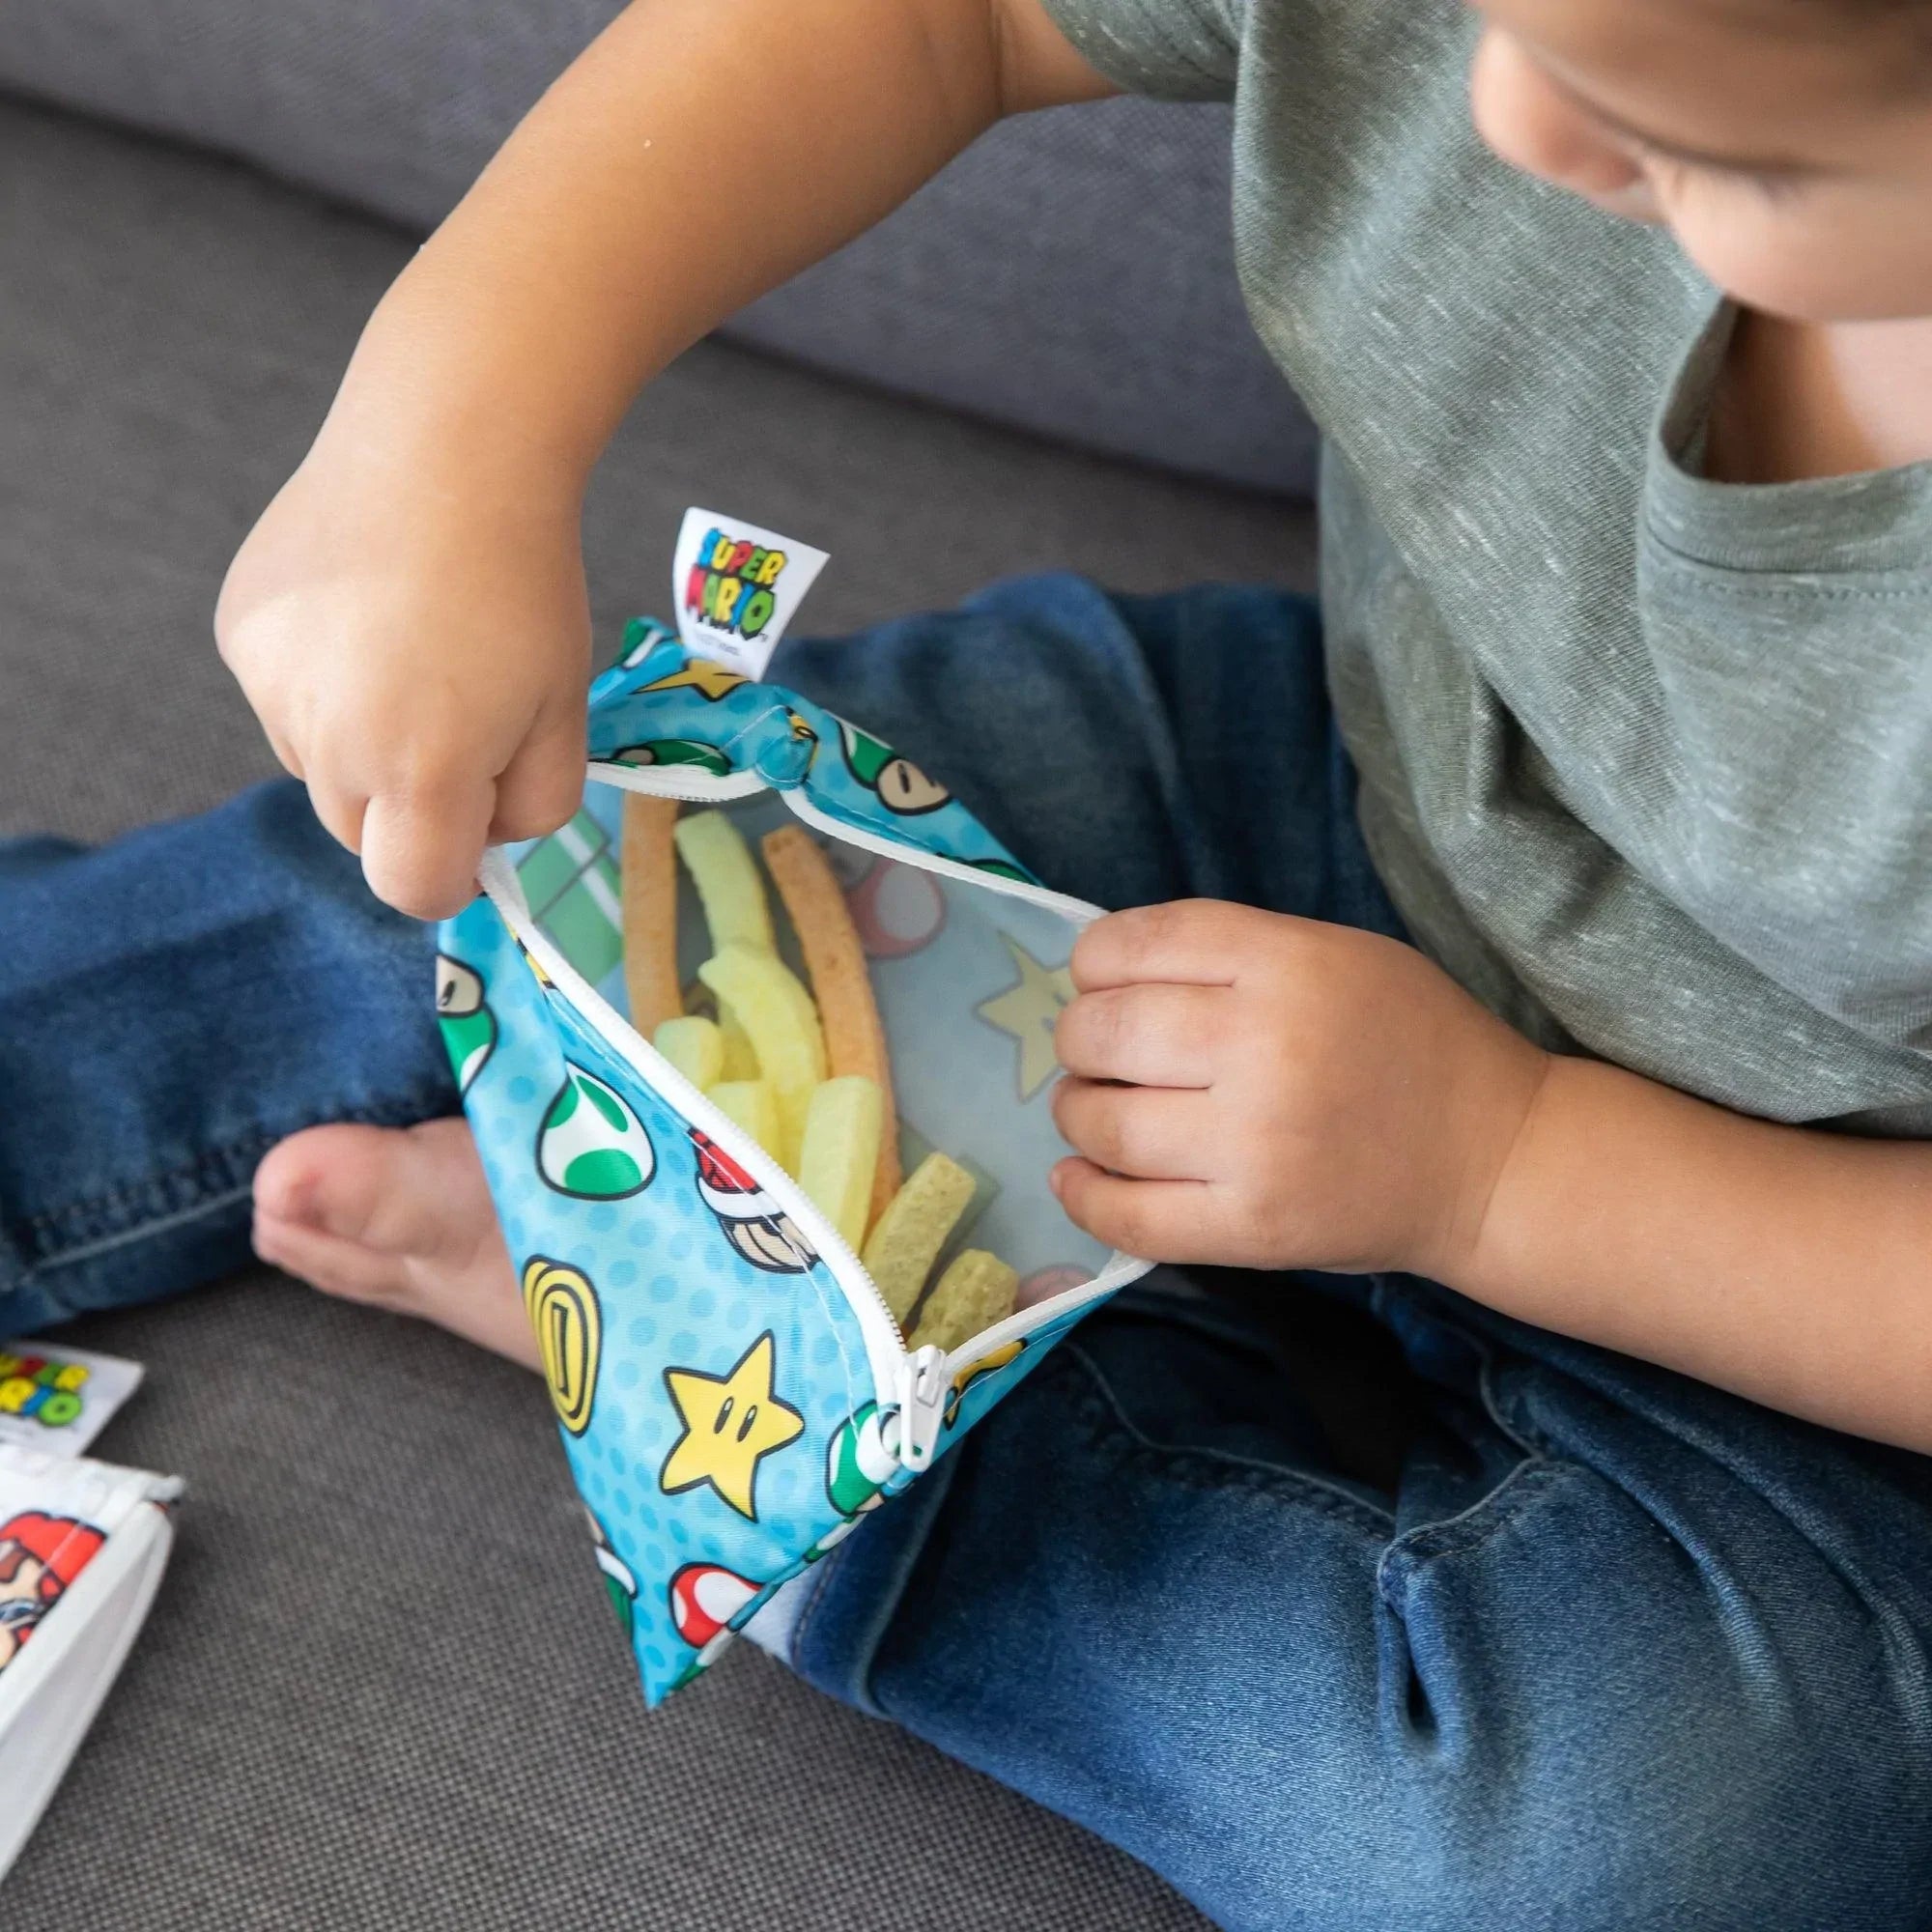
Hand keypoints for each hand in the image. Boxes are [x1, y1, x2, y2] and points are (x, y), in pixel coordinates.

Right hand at [216, 417, 591, 919]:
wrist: (449, 450)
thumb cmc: (526, 589)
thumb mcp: (565, 713)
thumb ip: (534, 806)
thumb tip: (482, 842)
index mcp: (422, 770)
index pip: (412, 888)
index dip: (449, 876)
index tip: (473, 838)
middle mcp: (330, 742)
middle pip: (361, 834)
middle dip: (409, 807)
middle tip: (462, 720)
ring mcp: (271, 686)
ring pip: (318, 767)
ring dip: (362, 743)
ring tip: (413, 652)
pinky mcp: (239, 635)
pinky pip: (285, 699)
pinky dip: (324, 681)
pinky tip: (365, 614)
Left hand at [1049, 901, 1549, 1277]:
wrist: (1495, 1158)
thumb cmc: (1409, 1042)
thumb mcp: (1336, 955)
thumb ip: (1230, 953)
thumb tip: (1104, 974)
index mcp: (1288, 964)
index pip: (1135, 945)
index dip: (1093, 962)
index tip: (1099, 981)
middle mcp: (1267, 1047)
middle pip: (1105, 1031)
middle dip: (1078, 1038)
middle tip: (1094, 1052)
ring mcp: (1257, 1145)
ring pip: (1105, 1125)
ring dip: (1075, 1114)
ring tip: (1091, 1109)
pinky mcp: (1253, 1229)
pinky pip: (1130, 1218)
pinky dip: (1082, 1196)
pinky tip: (1076, 1176)